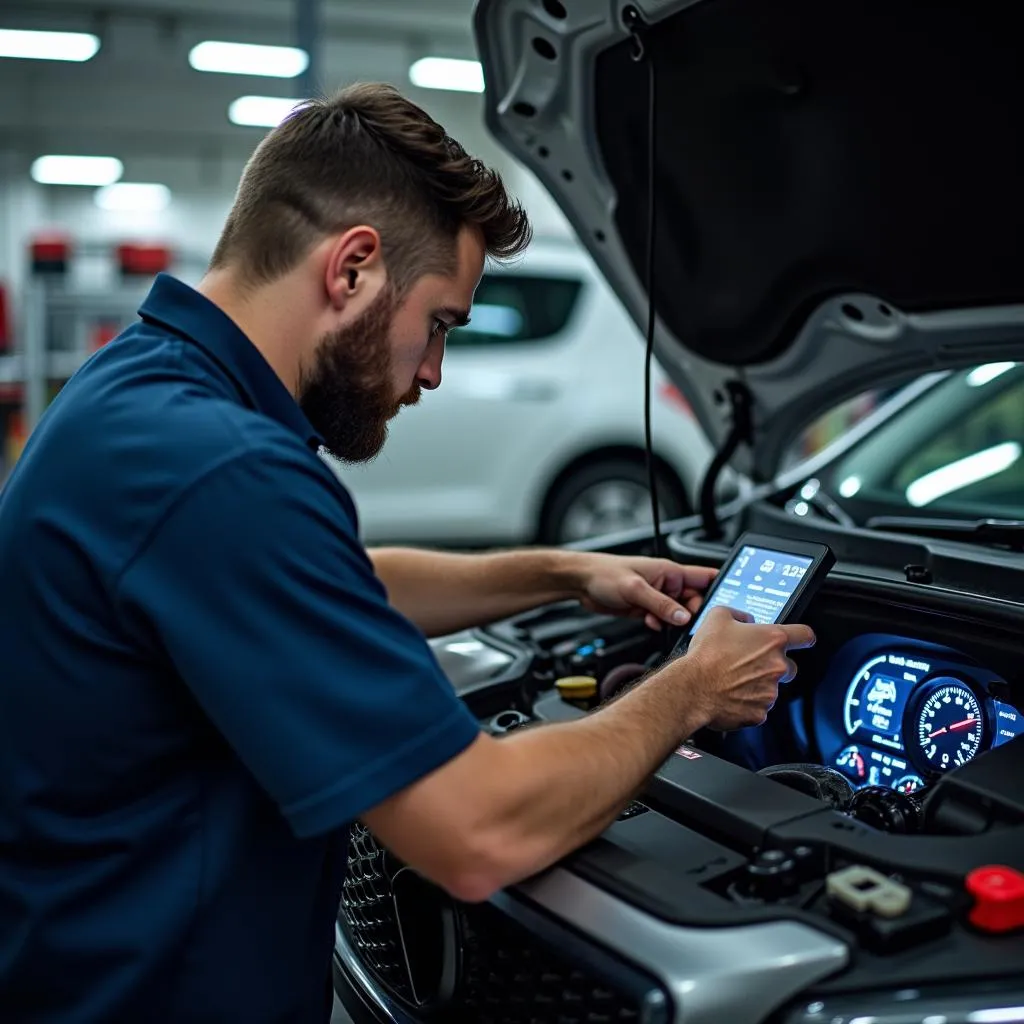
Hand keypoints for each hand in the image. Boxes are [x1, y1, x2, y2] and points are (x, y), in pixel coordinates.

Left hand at [569, 552, 717, 630]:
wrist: (581, 582)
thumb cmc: (605, 573)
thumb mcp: (636, 589)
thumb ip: (661, 604)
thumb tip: (685, 618)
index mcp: (670, 572)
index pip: (705, 577)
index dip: (720, 588)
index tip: (728, 605)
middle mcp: (667, 584)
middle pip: (694, 601)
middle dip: (693, 615)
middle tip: (686, 624)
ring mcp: (657, 597)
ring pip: (678, 614)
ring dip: (674, 622)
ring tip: (663, 623)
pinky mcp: (646, 609)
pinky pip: (663, 621)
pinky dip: (660, 625)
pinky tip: (650, 624)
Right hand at [676, 606, 815, 730]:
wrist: (692, 687)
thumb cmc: (706, 654)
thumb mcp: (717, 617)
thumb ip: (739, 614)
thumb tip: (746, 620)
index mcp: (772, 640)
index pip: (805, 635)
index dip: (803, 637)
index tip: (801, 640)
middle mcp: (777, 666)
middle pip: (790, 666)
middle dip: (774, 665)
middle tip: (750, 663)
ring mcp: (770, 692)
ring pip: (771, 688)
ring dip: (757, 684)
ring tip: (732, 680)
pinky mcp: (760, 713)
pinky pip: (758, 707)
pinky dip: (747, 702)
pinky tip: (729, 695)